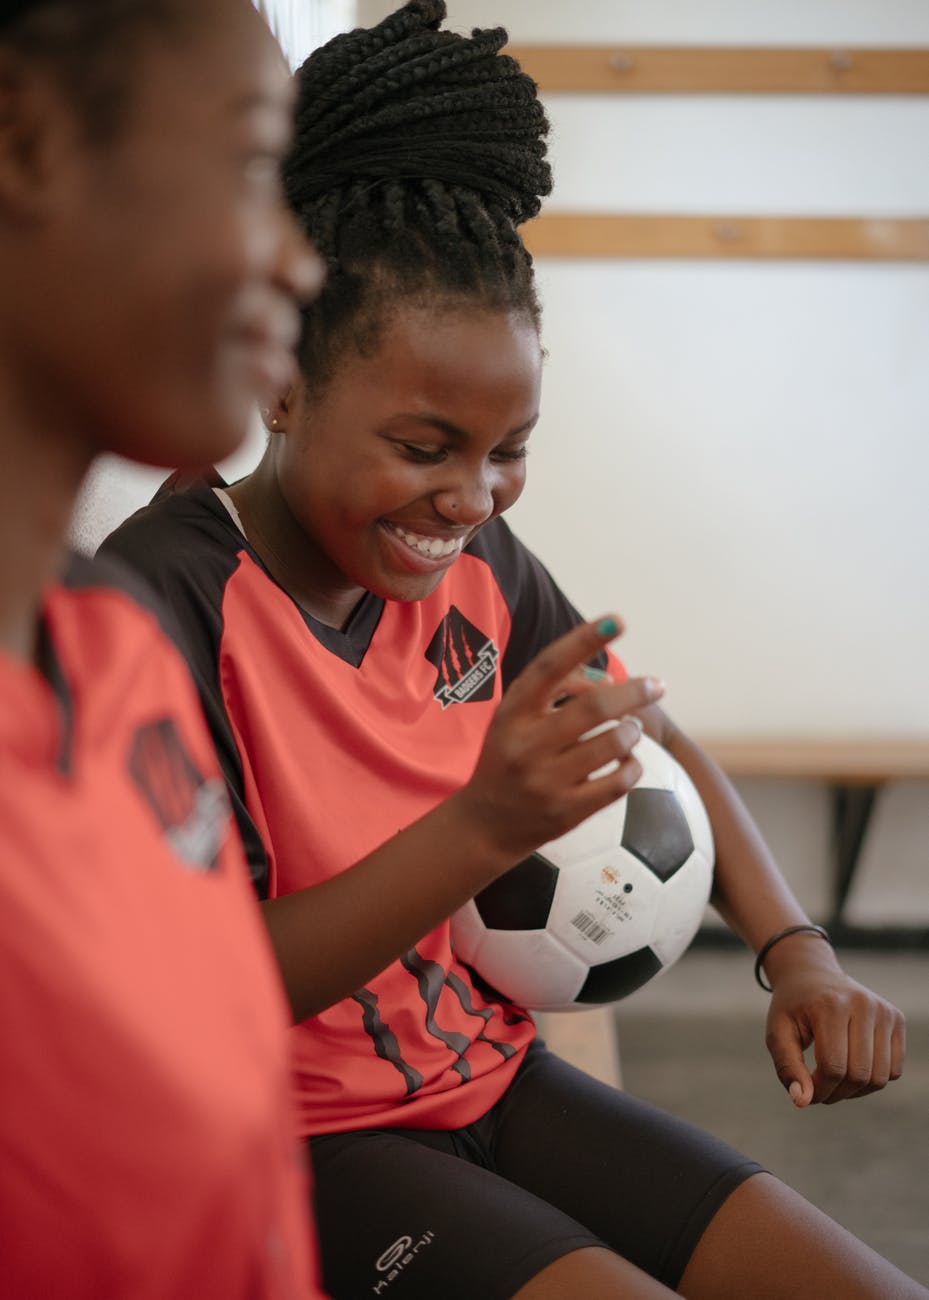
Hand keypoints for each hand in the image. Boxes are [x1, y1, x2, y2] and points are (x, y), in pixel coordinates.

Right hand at [456, 614, 664, 862]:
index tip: (618, 620)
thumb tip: (610, 680)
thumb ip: (554, 693)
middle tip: (657, 685)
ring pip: (614, 744)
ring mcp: (546, 781)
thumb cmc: (509, 757)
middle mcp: (526, 745)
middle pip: (595, 707)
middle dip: (634, 691)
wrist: (486, 823)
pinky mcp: (567, 812)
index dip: (584, 640)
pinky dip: (632, 766)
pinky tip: (627, 761)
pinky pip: (619, 782)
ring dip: (632, 730)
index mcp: (512, 713)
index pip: (550, 667)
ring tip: (632, 729)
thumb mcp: (516, 719)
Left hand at [765, 962, 905, 1105]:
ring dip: (855, 1091)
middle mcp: (862, 1004)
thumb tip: (802, 1101)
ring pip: (880, 1077)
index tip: (806, 1092)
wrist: (811, 975)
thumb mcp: (778, 1034)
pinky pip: (893, 1070)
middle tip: (820, 1090)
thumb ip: (788, 1067)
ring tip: (834, 1080)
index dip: (819, 1090)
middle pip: (859, 1075)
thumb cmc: (792, 1009)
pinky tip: (851, 1067)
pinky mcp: (896, 1019)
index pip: (833, 1067)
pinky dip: (872, 1079)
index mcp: (830, 1005)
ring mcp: (883, 1010)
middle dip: (837, 1093)